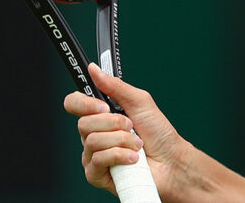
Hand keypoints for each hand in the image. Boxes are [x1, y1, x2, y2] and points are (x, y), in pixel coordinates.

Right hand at [63, 64, 181, 195]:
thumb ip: (115, 86)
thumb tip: (94, 69)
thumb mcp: (140, 102)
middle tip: (131, 126)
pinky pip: (98, 160)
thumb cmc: (158, 132)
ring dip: (122, 140)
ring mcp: (92, 155)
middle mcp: (93, 134)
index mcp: (100, 115)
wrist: (170, 160)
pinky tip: (132, 158)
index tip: (103, 106)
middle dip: (113, 124)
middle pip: (83, 124)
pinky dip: (120, 156)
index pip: (74, 104)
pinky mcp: (96, 174)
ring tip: (136, 144)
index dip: (83, 104)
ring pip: (92, 141)